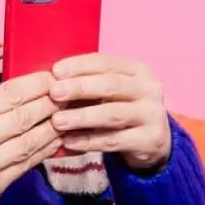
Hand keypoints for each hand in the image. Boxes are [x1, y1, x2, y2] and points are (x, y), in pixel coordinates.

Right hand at [0, 70, 62, 204]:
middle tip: (70, 93)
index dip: (35, 84)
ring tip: (69, 114)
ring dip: (53, 126)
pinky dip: (45, 149)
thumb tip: (25, 93)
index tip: (54, 76)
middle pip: (23, 117)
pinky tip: (55, 139)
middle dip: (51, 103)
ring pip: (30, 142)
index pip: (7, 96)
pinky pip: (27, 164)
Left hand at [47, 53, 172, 171]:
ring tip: (57, 121)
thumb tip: (51, 80)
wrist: (152, 141)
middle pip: (112, 85)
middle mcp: (149, 89)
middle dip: (80, 88)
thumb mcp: (109, 92)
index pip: (107, 62)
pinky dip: (89, 141)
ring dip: (82, 117)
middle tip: (54, 93)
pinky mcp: (150, 140)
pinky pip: (114, 140)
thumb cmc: (121, 109)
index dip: (80, 65)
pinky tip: (68, 141)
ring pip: (113, 114)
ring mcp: (152, 115)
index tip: (55, 71)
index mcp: (137, 70)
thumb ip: (87, 84)